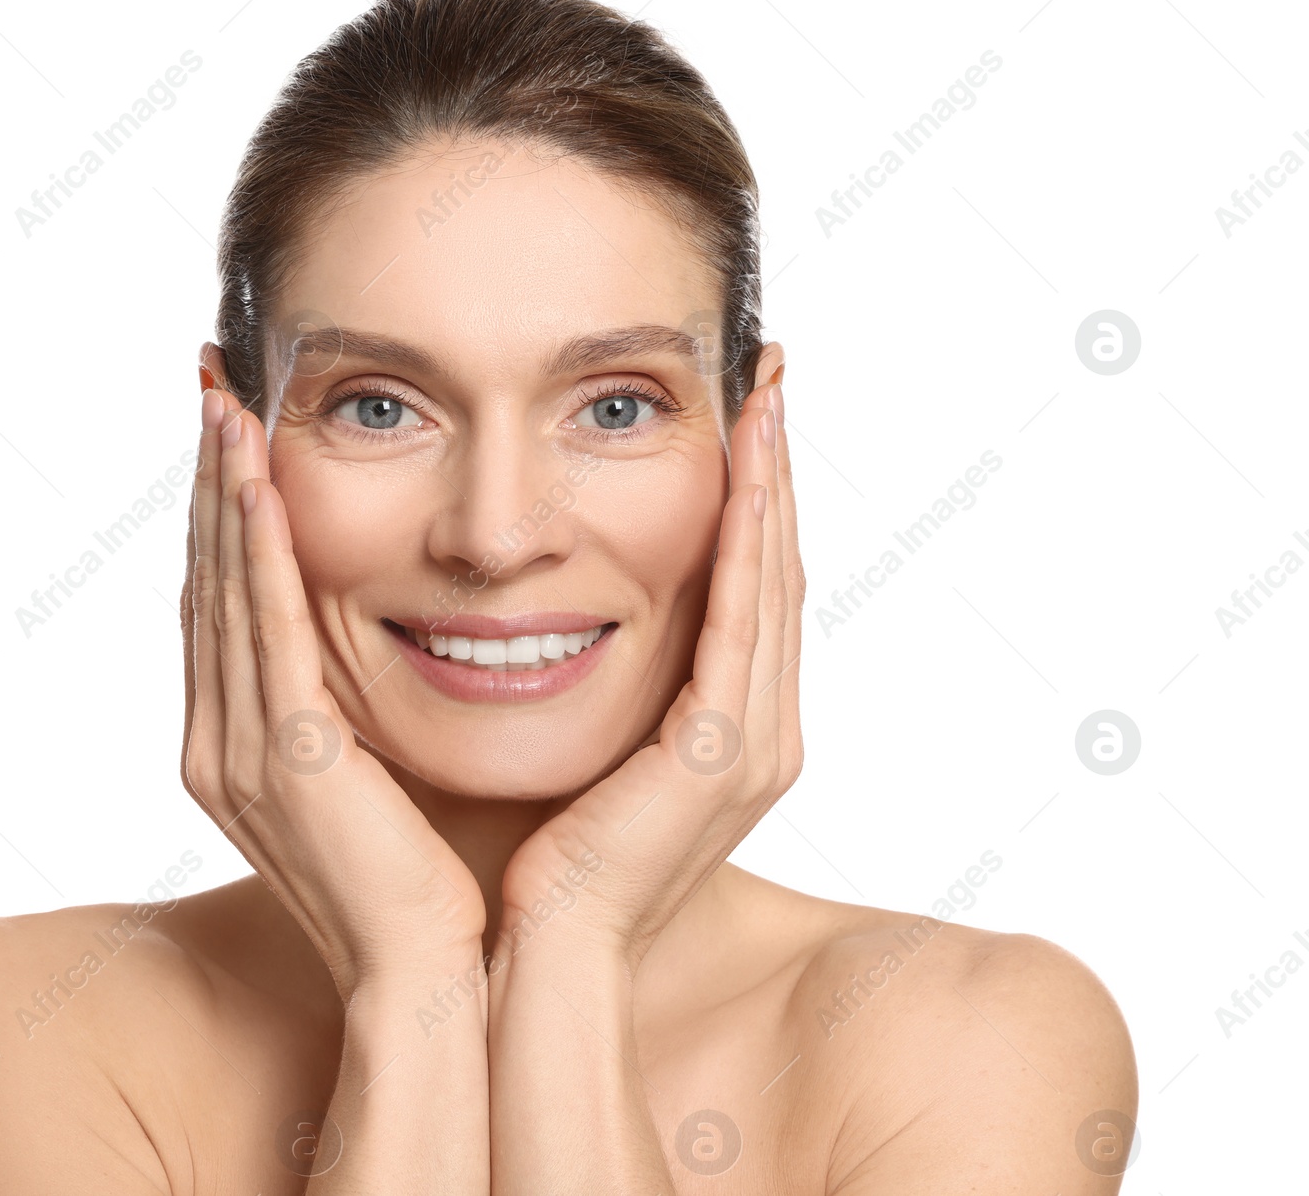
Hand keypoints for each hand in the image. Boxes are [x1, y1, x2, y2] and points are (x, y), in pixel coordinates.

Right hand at [179, 384, 485, 997]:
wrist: (422, 972)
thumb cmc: (415, 874)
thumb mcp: (362, 771)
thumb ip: (337, 706)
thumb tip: (358, 643)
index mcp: (230, 745)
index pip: (219, 604)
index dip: (215, 516)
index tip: (226, 437)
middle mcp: (214, 741)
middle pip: (205, 582)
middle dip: (205, 483)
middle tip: (210, 389)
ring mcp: (238, 752)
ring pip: (224, 592)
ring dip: (221, 494)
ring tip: (226, 406)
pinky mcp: (287, 758)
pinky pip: (266, 630)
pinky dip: (256, 550)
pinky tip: (254, 482)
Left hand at [498, 376, 802, 971]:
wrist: (543, 943)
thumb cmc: (550, 852)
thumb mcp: (595, 742)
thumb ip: (615, 680)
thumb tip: (573, 608)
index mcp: (737, 731)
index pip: (757, 591)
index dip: (759, 502)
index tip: (749, 419)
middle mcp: (765, 732)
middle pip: (780, 574)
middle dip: (776, 475)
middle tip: (773, 380)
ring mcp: (755, 745)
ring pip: (774, 586)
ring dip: (771, 489)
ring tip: (765, 400)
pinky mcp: (722, 756)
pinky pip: (742, 626)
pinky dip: (747, 547)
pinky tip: (746, 477)